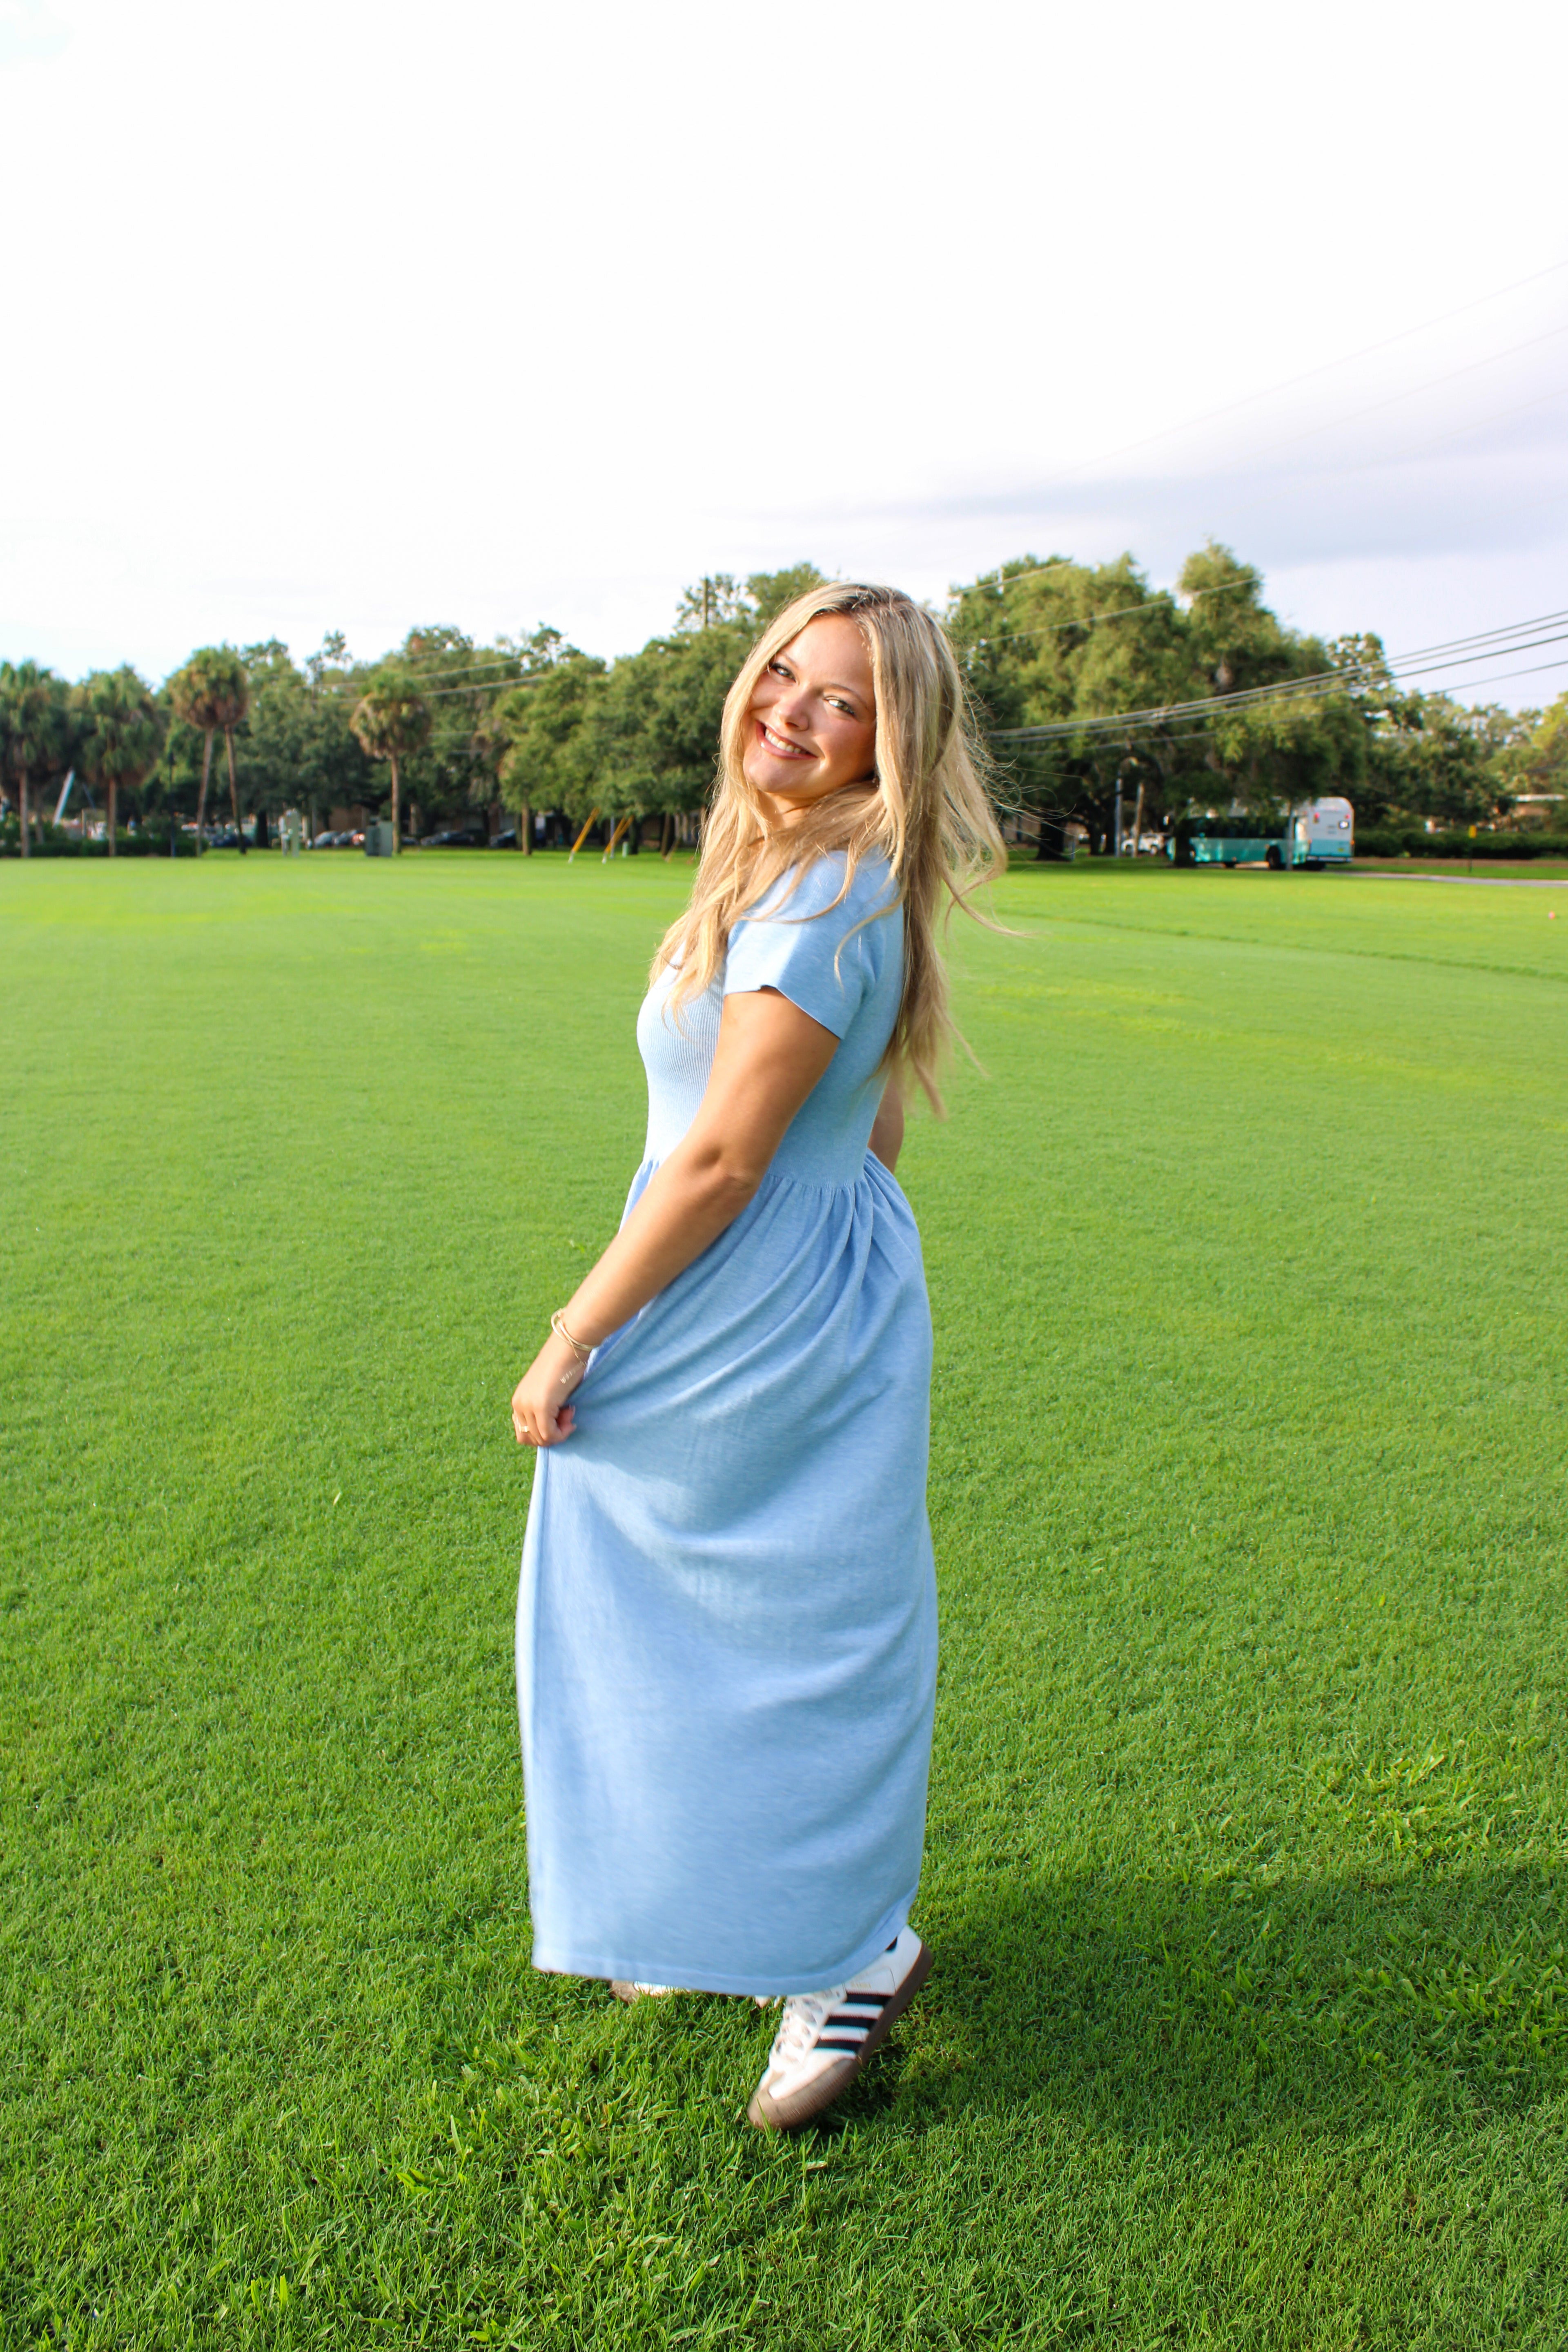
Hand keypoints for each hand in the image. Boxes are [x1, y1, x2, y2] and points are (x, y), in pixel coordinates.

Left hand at [511, 1330, 586, 1448]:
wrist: (569, 1346)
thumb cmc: (565, 1365)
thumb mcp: (550, 1392)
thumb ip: (545, 1409)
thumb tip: (550, 1432)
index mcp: (518, 1399)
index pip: (523, 1432)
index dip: (543, 1432)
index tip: (558, 1418)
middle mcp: (518, 1403)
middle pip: (529, 1439)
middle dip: (550, 1434)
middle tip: (565, 1416)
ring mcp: (528, 1406)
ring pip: (541, 1439)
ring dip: (558, 1432)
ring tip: (569, 1413)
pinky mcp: (541, 1407)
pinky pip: (550, 1435)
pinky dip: (562, 1433)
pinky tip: (571, 1419)